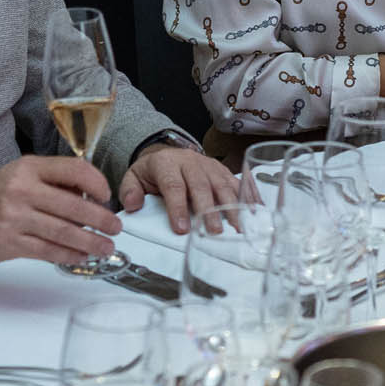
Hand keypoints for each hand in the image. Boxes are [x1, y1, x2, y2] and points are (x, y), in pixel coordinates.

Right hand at [0, 154, 121, 265]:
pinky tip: (81, 257)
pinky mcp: (9, 243)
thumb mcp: (21, 174)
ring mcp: (14, 218)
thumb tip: (91, 196)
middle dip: (101, 219)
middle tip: (116, 227)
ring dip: (91, 242)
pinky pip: (48, 251)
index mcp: (29, 168)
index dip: (97, 182)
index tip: (107, 195)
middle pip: (73, 206)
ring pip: (63, 232)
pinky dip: (69, 255)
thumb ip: (54, 181)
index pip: (73, 169)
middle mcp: (22, 190)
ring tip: (106, 247)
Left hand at [117, 142, 238, 233]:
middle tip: (213, 231)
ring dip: (231, 205)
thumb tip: (133, 205)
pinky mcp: (222, 170)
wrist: (166, 154)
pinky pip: (237, 181)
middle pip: (201, 185)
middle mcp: (190, 162)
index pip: (173, 185)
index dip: (178, 207)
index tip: (182, 228)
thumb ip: (130, 190)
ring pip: (222, 183)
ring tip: (237, 226)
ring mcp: (209, 165)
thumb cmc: (153, 171)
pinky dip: (248, 196)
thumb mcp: (133, 177)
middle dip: (209, 209)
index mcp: (167, 164)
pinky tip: (255, 211)